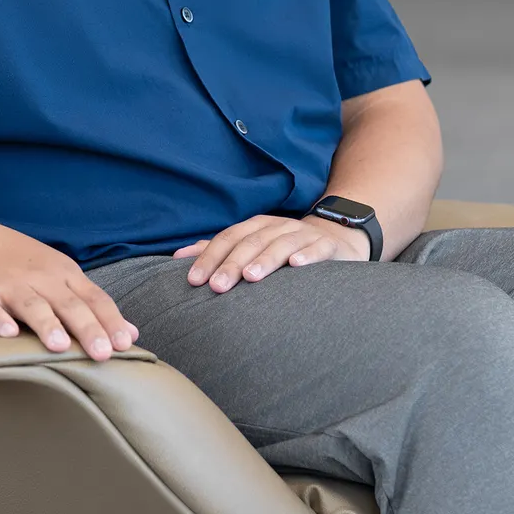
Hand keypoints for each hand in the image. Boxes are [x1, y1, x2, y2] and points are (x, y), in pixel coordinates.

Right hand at [0, 219, 139, 361]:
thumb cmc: (22, 266)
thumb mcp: (60, 277)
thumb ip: (92, 305)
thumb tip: (130, 336)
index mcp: (64, 274)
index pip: (94, 298)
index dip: (110, 321)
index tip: (124, 345)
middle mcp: (41, 278)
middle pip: (69, 304)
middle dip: (87, 328)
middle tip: (102, 354)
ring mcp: (10, 284)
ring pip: (32, 305)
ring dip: (47, 324)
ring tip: (60, 347)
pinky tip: (7, 333)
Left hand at [173, 212, 370, 290]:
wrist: (336, 238)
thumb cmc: (285, 248)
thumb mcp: (252, 245)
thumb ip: (218, 251)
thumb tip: (177, 257)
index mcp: (256, 227)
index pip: (228, 239)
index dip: (210, 257)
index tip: (193, 280)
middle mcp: (278, 227)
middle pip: (251, 242)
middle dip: (232, 263)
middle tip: (216, 286)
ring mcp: (304, 235)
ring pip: (281, 244)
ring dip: (265, 259)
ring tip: (250, 277)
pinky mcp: (328, 246)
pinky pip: (318, 248)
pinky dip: (307, 255)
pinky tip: (297, 266)